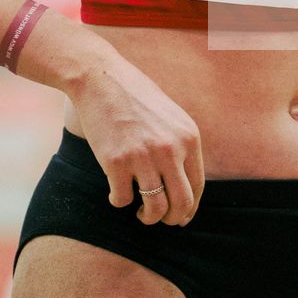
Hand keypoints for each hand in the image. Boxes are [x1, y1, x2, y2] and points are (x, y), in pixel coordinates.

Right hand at [65, 52, 203, 227]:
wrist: (100, 77)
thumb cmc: (134, 96)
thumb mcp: (170, 117)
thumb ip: (180, 147)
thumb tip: (184, 188)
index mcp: (188, 137)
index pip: (197, 187)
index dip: (189, 208)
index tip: (179, 217)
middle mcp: (170, 149)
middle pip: (181, 204)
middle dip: (171, 219)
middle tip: (160, 219)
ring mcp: (143, 156)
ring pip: (154, 209)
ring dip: (147, 217)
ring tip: (139, 211)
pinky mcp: (116, 161)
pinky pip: (122, 199)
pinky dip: (119, 201)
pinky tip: (115, 191)